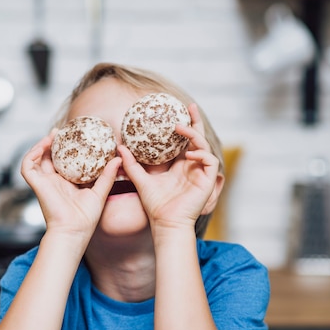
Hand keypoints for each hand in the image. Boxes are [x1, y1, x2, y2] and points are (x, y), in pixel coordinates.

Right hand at [20, 134, 120, 236]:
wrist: (74, 230)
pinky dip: (31, 154)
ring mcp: (44, 183)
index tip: (74, 137)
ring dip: (41, 145)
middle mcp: (54, 182)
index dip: (66, 149)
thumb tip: (117, 158)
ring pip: (36, 159)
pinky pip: (27, 166)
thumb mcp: (100, 193)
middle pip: (48, 158)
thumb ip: (107, 176)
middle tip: (60, 131)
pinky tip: (42, 145)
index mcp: (66, 184)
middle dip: (52, 143)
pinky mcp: (37, 185)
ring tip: (52, 135)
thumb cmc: (86, 219)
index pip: (63, 163)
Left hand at [119, 104, 220, 231]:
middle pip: (198, 138)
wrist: (165, 223)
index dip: (183, 126)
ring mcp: (201, 173)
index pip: (184, 141)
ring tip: (180, 128)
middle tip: (189, 106)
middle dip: (195, 121)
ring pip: (204, 146)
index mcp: (180, 165)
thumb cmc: (156, 205)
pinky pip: (210, 161)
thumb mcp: (141, 180)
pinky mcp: (207, 181)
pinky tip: (189, 155)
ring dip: (194, 135)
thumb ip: (132, 164)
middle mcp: (192, 167)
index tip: (176, 111)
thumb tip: (119, 146)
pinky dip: (201, 154)